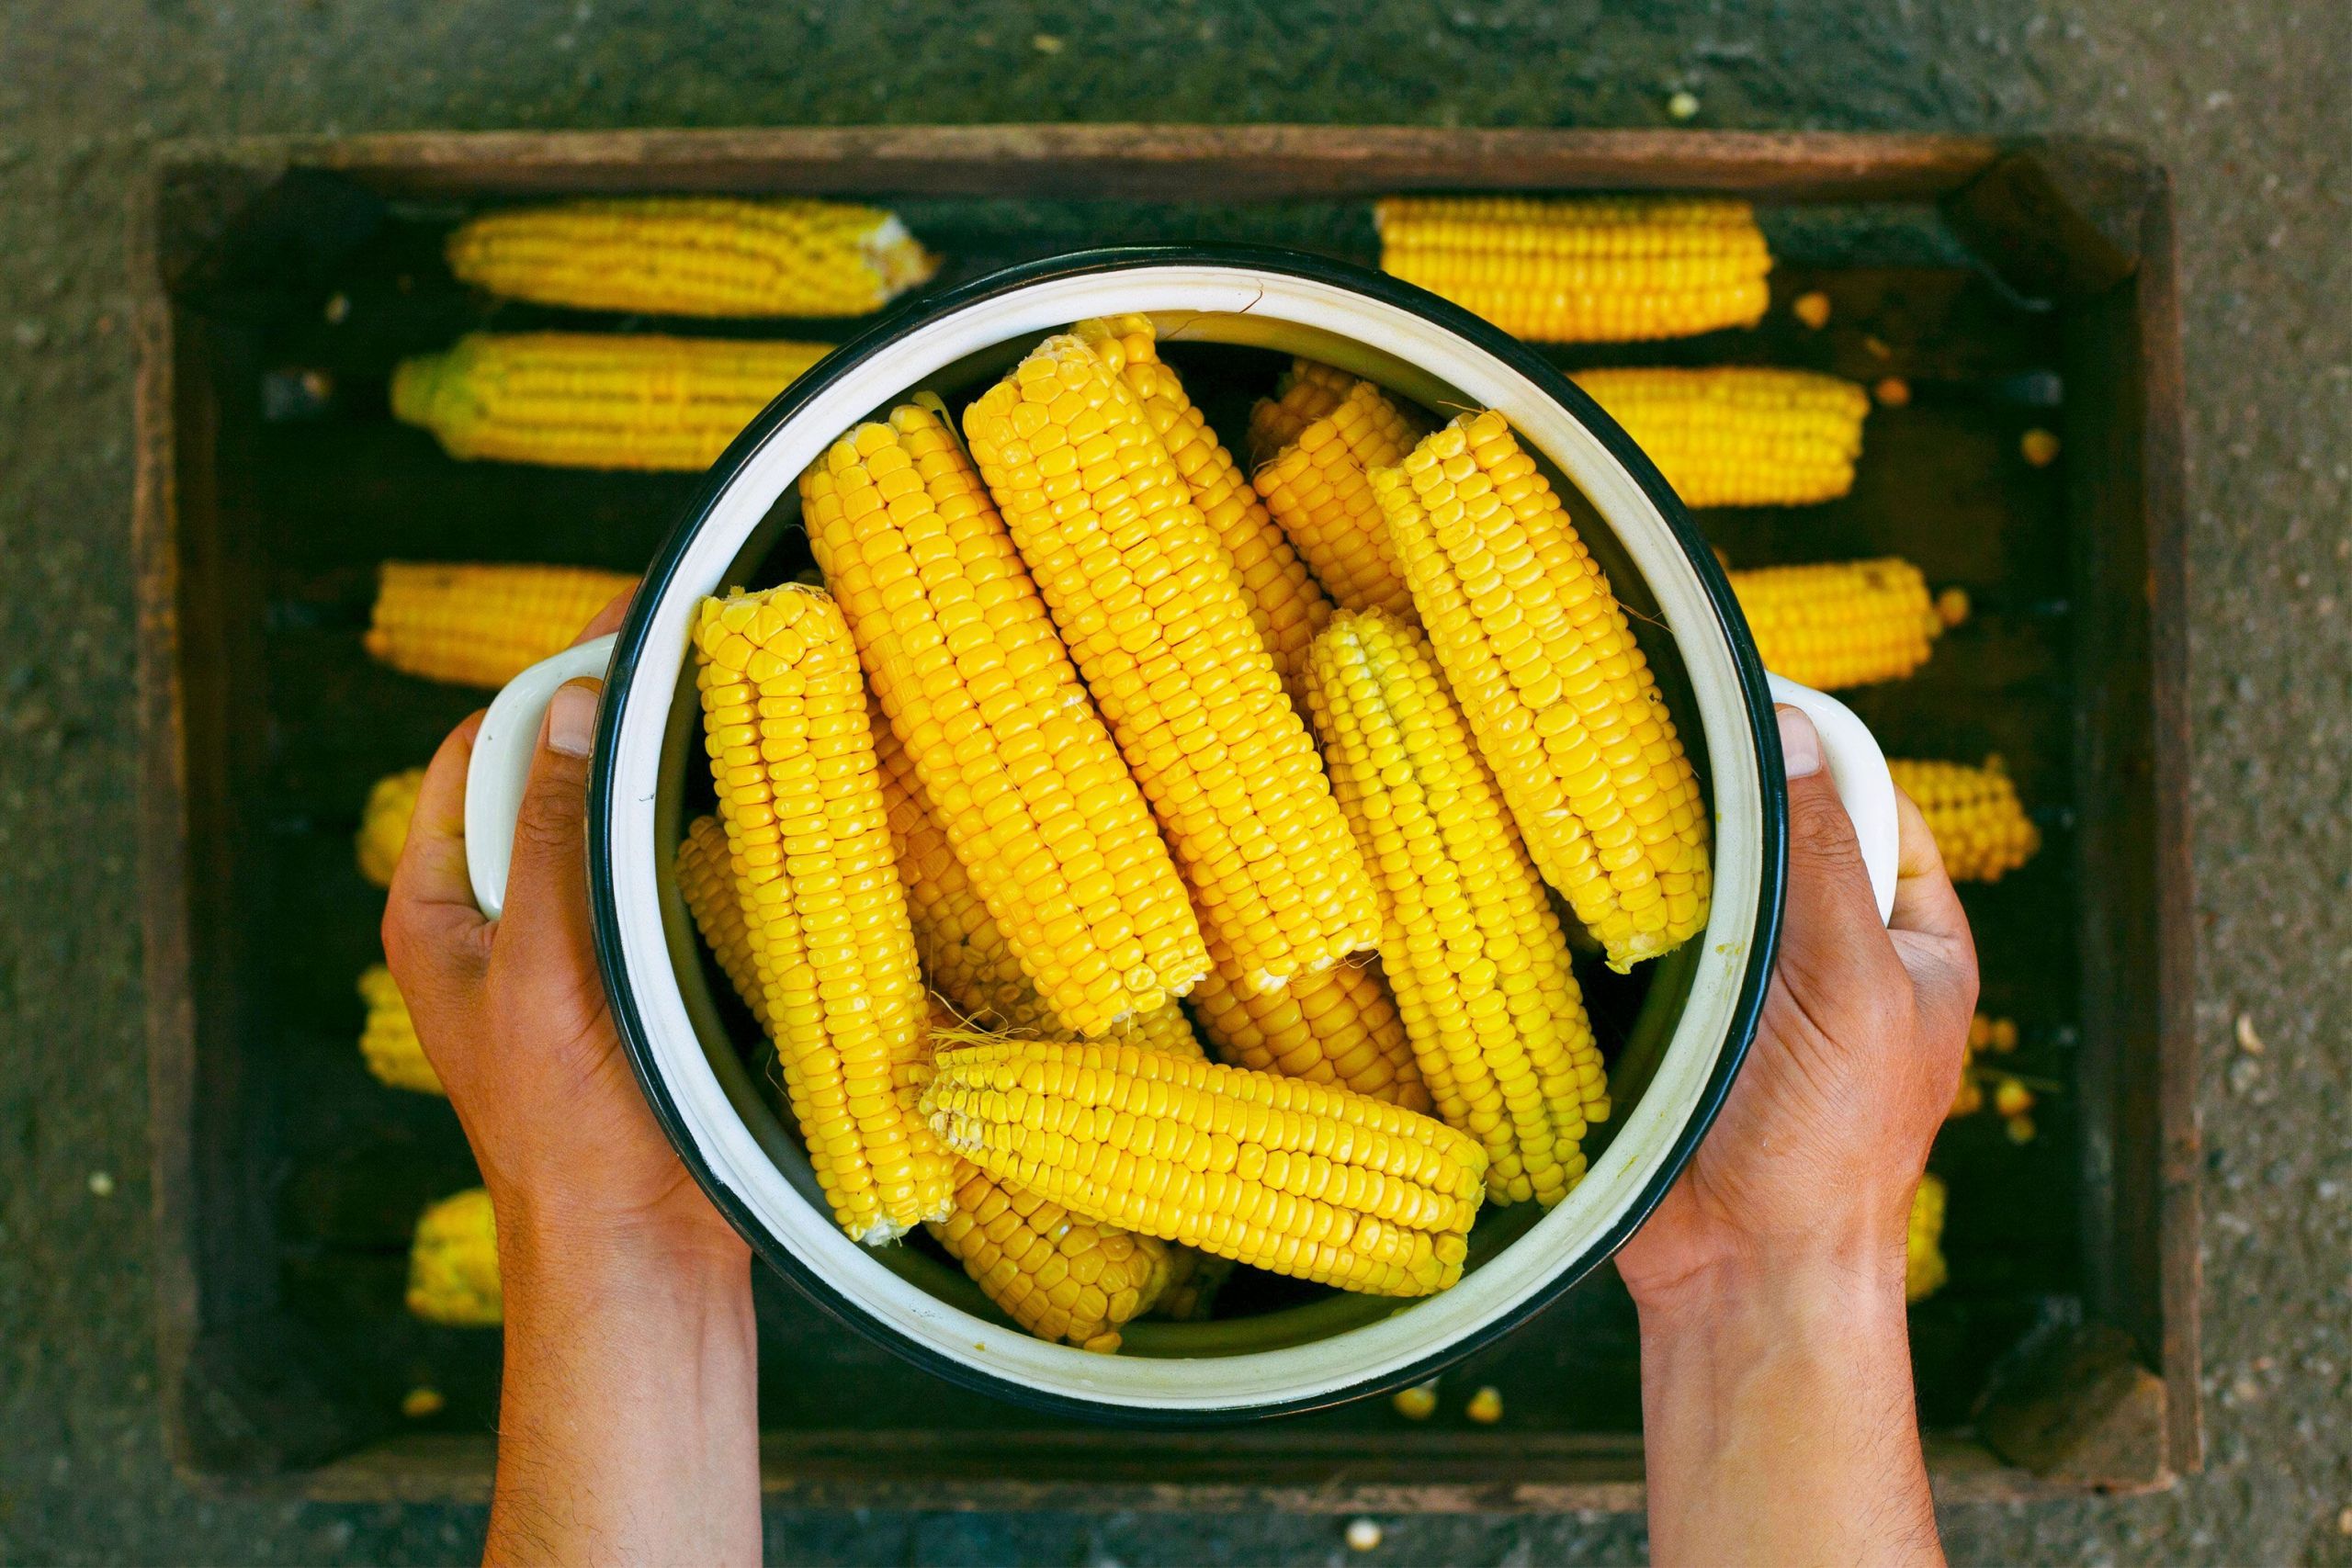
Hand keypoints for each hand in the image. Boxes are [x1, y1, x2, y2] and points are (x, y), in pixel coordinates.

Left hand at [383, 593, 745, 1273]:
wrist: (642, 1257)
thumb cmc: (573, 1134)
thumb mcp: (547, 975)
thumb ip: (551, 842)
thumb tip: (565, 706)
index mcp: (440, 908)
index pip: (480, 748)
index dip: (547, 683)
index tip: (627, 625)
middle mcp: (500, 917)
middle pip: (551, 776)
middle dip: (617, 719)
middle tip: (698, 650)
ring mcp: (570, 948)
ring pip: (612, 825)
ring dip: (666, 779)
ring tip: (736, 710)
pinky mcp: (636, 980)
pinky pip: (661, 879)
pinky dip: (701, 840)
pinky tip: (758, 807)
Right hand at [1618, 705, 1974, 1567]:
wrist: (1743, 1278)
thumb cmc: (1829, 1147)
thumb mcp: (1849, 985)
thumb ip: (1823, 860)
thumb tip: (1797, 728)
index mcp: (1910, 940)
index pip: (1870, 800)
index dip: (1816, 751)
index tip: (1742, 704)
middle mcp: (1832, 955)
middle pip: (1776, 835)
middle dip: (1718, 800)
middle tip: (1649, 744)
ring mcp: (1750, 992)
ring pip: (1700, 884)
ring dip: (1656, 857)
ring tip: (1596, 803)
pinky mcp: (1678, 1026)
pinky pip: (1643, 945)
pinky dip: (1611, 918)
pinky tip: (1569, 881)